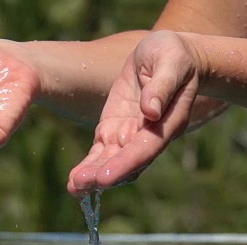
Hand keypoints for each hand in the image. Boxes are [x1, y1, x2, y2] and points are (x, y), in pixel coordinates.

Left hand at [68, 30, 202, 194]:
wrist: (167, 54)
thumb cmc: (173, 55)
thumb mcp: (171, 62)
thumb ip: (161, 86)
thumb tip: (151, 112)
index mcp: (168, 122)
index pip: (145, 148)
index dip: (124, 164)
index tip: (104, 177)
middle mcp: (149, 136)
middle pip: (126, 163)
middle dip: (103, 175)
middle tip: (80, 184)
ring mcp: (130, 135)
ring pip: (110, 162)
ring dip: (92, 176)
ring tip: (73, 188)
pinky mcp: (114, 130)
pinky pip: (100, 153)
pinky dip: (88, 167)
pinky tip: (74, 182)